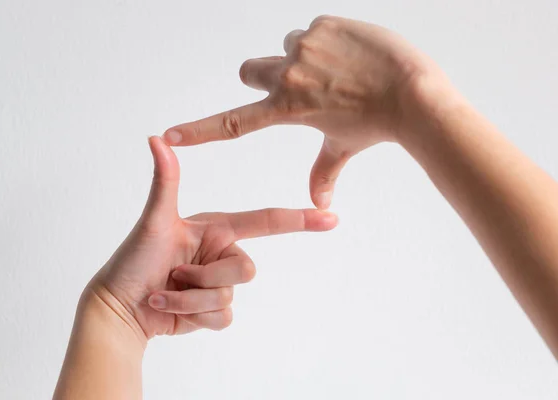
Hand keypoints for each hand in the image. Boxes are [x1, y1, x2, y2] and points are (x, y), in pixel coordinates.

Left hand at [88, 136, 337, 339]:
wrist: (119, 308)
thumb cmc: (132, 260)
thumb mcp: (154, 221)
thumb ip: (166, 182)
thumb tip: (157, 138)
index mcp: (216, 229)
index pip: (265, 221)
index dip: (298, 219)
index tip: (330, 217)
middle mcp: (221, 254)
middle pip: (246, 269)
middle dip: (207, 277)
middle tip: (175, 273)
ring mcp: (217, 283)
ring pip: (230, 297)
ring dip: (192, 298)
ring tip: (165, 291)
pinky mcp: (211, 310)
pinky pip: (223, 318)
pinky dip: (194, 316)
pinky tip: (170, 309)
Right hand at [162, 15, 442, 208]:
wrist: (412, 92)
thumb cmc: (376, 123)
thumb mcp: (342, 147)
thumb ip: (324, 174)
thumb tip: (319, 205)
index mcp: (286, 108)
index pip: (232, 122)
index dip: (198, 131)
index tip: (168, 136)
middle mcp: (288, 75)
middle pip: (251, 70)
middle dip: (265, 76)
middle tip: (296, 85)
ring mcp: (304, 46)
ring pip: (287, 46)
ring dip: (303, 56)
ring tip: (338, 71)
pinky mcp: (323, 24)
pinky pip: (314, 29)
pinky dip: (327, 40)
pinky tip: (352, 54)